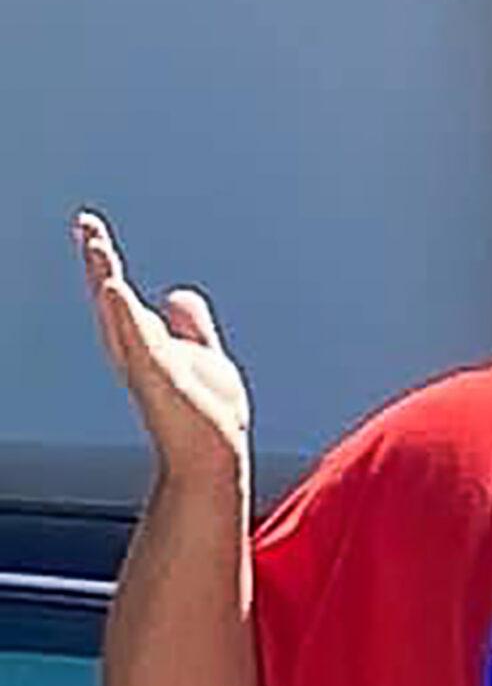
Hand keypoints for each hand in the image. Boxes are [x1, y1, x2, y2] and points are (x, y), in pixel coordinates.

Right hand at [73, 212, 250, 487]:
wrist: (212, 459)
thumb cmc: (205, 416)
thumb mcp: (201, 355)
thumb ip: (189, 326)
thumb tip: (177, 293)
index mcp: (147, 343)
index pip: (120, 295)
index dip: (102, 262)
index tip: (89, 226)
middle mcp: (139, 353)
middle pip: (112, 300)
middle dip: (99, 262)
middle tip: (86, 226)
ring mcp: (148, 367)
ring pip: (121, 318)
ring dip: (107, 283)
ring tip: (97, 250)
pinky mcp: (161, 382)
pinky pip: (140, 346)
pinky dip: (125, 319)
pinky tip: (114, 292)